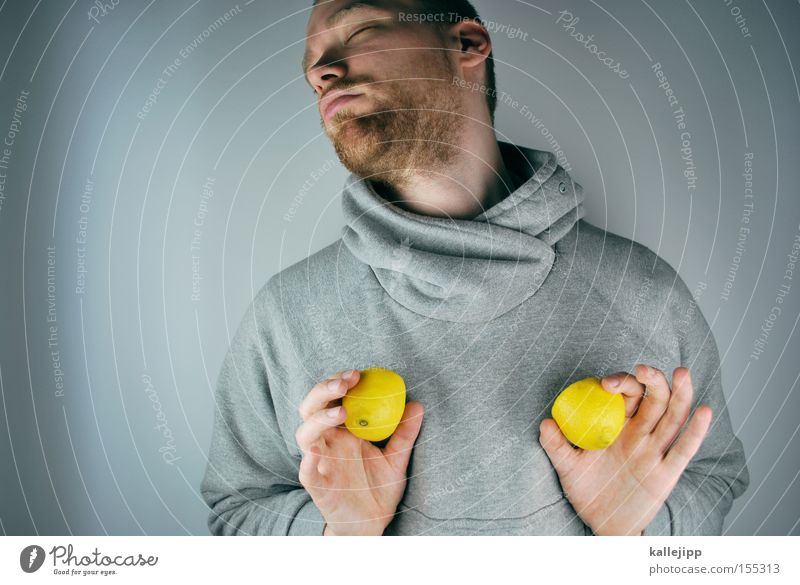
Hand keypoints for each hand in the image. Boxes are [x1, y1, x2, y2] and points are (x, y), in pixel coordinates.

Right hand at [296, 369, 424, 535]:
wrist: (373, 524)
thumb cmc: (379, 487)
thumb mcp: (397, 458)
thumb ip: (404, 433)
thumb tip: (418, 405)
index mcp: (342, 431)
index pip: (331, 398)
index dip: (338, 382)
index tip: (356, 374)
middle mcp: (327, 443)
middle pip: (312, 409)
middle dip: (323, 392)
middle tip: (344, 383)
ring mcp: (320, 464)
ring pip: (305, 435)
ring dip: (319, 420)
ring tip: (340, 412)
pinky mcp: (318, 487)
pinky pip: (307, 473)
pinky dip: (308, 462)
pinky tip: (316, 452)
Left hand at [539, 365, 711, 534]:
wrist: (602, 524)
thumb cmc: (586, 489)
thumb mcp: (567, 467)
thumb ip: (557, 445)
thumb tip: (545, 423)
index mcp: (617, 425)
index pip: (626, 395)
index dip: (621, 383)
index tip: (606, 383)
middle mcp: (640, 433)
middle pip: (654, 399)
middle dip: (652, 380)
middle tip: (643, 368)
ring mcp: (655, 451)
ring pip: (673, 417)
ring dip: (680, 394)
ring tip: (681, 372)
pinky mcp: (667, 473)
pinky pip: (684, 450)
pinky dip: (696, 431)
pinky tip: (704, 411)